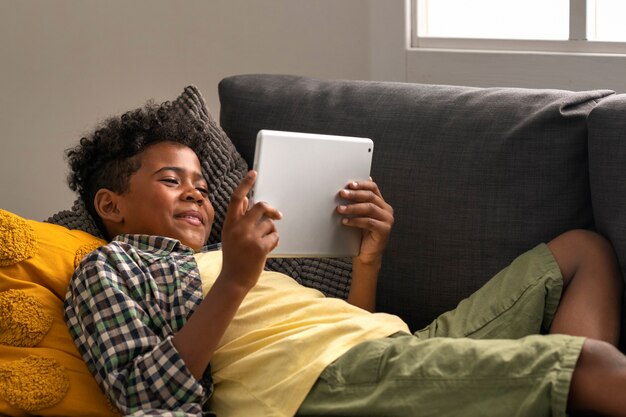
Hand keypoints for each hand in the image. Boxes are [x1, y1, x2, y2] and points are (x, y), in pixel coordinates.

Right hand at [220, 170, 281, 289]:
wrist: (233, 279)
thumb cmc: (234, 256)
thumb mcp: (230, 235)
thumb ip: (238, 218)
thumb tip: (248, 199)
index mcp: (230, 223)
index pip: (237, 199)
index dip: (245, 184)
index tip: (253, 173)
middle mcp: (238, 228)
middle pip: (260, 207)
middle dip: (271, 210)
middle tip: (277, 215)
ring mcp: (249, 238)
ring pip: (269, 224)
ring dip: (271, 232)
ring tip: (263, 243)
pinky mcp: (260, 247)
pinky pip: (274, 236)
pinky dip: (274, 242)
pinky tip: (266, 250)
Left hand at [337, 178, 393, 265]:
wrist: (367, 254)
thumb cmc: (361, 234)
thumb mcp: (359, 215)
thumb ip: (357, 202)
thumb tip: (347, 189)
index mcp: (381, 203)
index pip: (373, 188)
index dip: (362, 184)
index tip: (349, 184)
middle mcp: (387, 210)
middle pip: (370, 196)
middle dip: (355, 194)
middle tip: (342, 193)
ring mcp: (387, 220)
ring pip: (369, 208)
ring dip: (353, 207)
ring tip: (340, 209)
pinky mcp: (384, 230)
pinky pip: (369, 222)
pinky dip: (355, 221)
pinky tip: (345, 221)